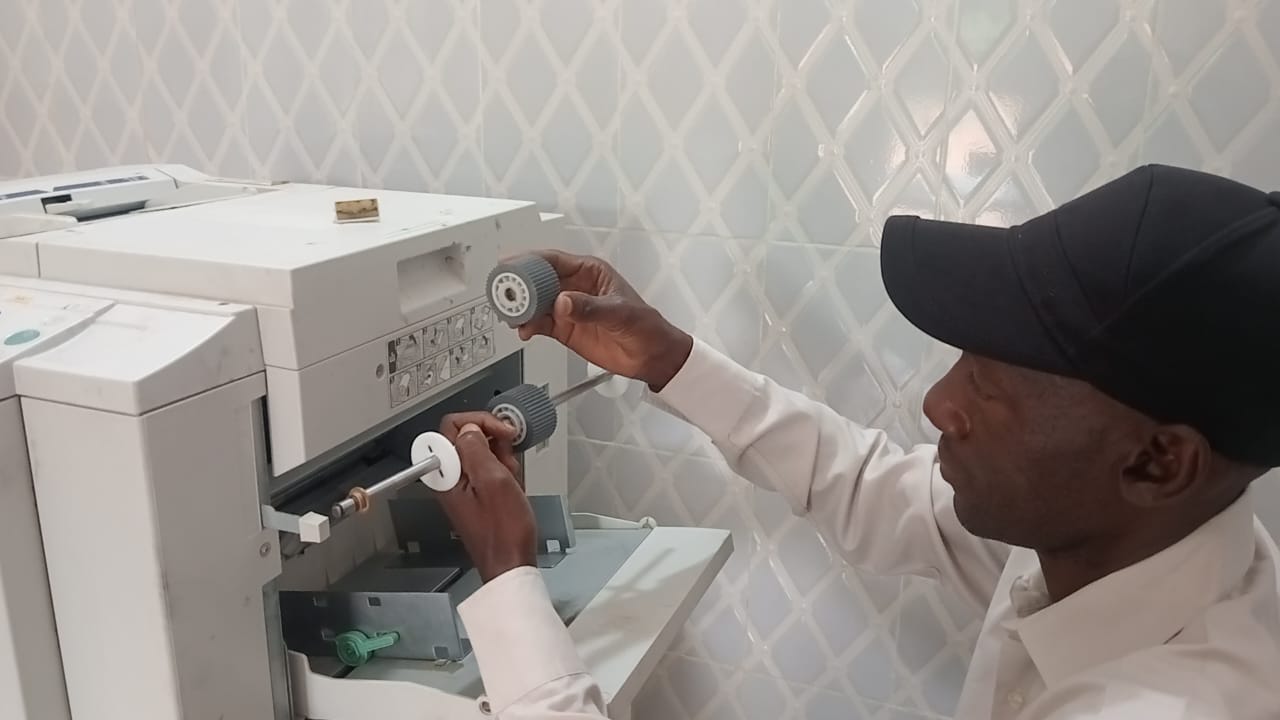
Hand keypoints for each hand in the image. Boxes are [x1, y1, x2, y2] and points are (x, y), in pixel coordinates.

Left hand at [435, 413, 535, 582]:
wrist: (511, 562)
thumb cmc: (504, 530)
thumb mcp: (493, 480)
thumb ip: (476, 449)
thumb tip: (470, 429)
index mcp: (447, 474)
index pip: (451, 427)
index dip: (479, 422)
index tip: (501, 431)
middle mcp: (450, 478)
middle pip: (466, 437)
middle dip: (493, 441)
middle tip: (509, 456)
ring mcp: (463, 487)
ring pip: (480, 453)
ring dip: (501, 458)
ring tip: (512, 477)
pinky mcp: (475, 495)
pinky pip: (488, 470)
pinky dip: (503, 472)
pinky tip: (513, 486)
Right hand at [516, 250, 693, 391]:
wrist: (651, 357)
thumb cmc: (646, 326)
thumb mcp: (620, 313)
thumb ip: (590, 308)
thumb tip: (563, 302)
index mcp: (590, 272)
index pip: (554, 261)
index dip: (530, 261)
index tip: (512, 266)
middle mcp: (575, 287)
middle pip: (538, 280)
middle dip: (520, 286)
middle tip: (506, 294)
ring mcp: (567, 309)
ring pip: (535, 303)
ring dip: (521, 308)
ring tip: (513, 316)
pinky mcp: (564, 329)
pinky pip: (540, 323)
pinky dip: (529, 326)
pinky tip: (524, 330)